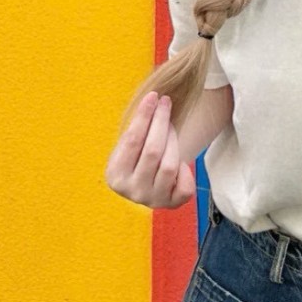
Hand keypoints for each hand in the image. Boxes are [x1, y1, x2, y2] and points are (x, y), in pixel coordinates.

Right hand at [104, 90, 195, 208]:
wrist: (147, 182)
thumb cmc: (137, 156)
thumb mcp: (129, 145)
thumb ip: (137, 128)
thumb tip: (154, 98)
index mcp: (115, 176)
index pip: (132, 141)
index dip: (144, 116)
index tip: (154, 96)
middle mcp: (132, 192)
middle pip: (152, 151)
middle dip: (161, 122)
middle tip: (166, 103)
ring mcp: (152, 200)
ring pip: (169, 165)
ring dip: (173, 140)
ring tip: (170, 126)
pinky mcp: (172, 205)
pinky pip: (185, 187)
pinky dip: (186, 170)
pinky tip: (180, 162)